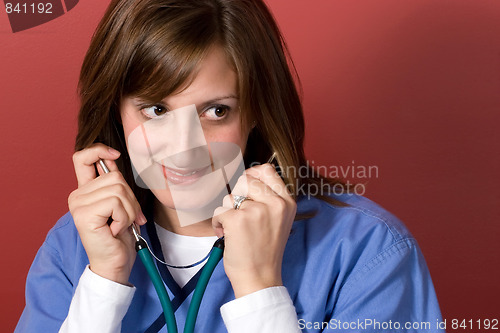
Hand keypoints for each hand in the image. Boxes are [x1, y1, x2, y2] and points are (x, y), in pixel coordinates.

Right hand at [68, 143, 146, 284]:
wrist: (115, 263)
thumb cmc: (119, 237)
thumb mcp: (121, 205)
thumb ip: (115, 184)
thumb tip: (114, 159)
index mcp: (85, 191)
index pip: (82, 158)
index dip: (99, 150)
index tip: (115, 154)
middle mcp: (77, 195)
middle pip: (115, 177)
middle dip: (130, 198)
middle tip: (129, 218)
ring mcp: (78, 205)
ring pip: (118, 189)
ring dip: (128, 210)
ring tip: (121, 224)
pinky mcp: (84, 214)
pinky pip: (115, 203)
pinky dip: (123, 217)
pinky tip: (114, 229)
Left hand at [212, 163, 296, 297]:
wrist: (260, 278)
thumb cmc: (265, 250)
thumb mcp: (279, 219)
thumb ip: (269, 198)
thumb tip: (248, 176)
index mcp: (286, 202)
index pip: (266, 170)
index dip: (251, 175)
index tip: (245, 187)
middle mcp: (274, 204)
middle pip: (245, 180)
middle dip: (237, 196)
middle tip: (240, 215)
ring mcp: (256, 211)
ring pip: (230, 197)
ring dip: (227, 212)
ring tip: (236, 230)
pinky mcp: (237, 220)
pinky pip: (219, 211)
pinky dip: (218, 223)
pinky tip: (227, 235)